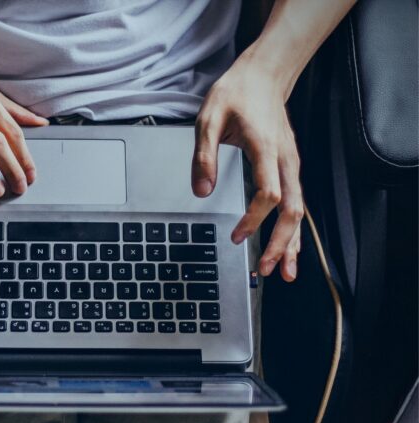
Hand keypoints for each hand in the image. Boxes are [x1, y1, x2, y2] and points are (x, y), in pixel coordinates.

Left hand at [191, 62, 302, 281]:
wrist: (264, 75)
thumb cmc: (237, 93)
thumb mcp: (208, 119)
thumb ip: (204, 156)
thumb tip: (201, 191)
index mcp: (265, 147)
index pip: (267, 191)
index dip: (254, 218)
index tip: (237, 236)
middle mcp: (285, 159)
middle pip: (292, 208)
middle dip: (281, 242)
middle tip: (267, 268)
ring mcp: (291, 164)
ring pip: (299, 210)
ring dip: (291, 242)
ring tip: (283, 272)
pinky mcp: (290, 167)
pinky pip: (295, 203)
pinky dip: (293, 230)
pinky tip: (288, 248)